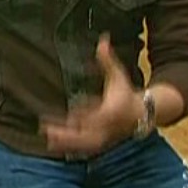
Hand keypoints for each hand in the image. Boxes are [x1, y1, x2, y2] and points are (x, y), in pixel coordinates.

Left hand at [41, 34, 144, 154]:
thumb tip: (103, 40)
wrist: (141, 113)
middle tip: (48, 131)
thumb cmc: (126, 92)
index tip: (71, 115)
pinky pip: (83, 147)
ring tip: (47, 139)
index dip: (86, 115)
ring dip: (66, 143)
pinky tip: (52, 145)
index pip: (99, 115)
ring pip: (84, 144)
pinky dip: (69, 147)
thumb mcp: (118, 74)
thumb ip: (107, 60)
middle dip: (69, 135)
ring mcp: (103, 136)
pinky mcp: (99, 141)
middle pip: (88, 134)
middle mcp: (107, 126)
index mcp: (111, 110)